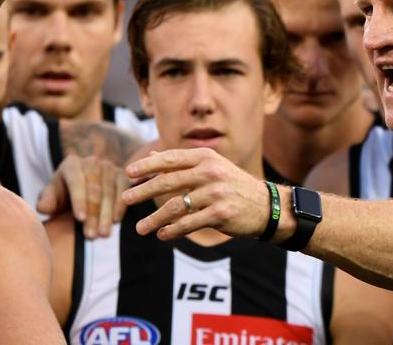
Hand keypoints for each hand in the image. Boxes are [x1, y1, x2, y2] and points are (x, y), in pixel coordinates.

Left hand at [37, 154, 130, 237]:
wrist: (81, 191)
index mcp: (71, 164)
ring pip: (109, 191)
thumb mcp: (51, 198)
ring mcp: (109, 167)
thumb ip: (46, 202)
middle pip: (94, 188)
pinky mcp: (122, 175)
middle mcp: (91, 162)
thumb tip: (44, 207)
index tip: (80, 219)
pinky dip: (120, 206)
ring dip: (106, 214)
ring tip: (103, 233)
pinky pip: (123, 190)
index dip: (79, 200)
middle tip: (91, 234)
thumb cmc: (63, 196)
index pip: (76, 180)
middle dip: (93, 213)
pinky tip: (116, 221)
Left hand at [122, 148, 269, 240]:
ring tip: (140, 228)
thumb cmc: (233, 185)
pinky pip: (189, 223)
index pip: (171, 159)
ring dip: (155, 218)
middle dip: (143, 191)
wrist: (266, 205)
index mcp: (206, 157)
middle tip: (126, 199)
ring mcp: (216, 193)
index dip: (148, 165)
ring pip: (176, 207)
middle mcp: (210, 172)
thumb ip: (181, 163)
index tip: (128, 172)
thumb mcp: (211, 167)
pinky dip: (172, 230)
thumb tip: (149, 157)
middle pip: (169, 182)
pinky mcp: (220, 214)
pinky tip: (162, 234)